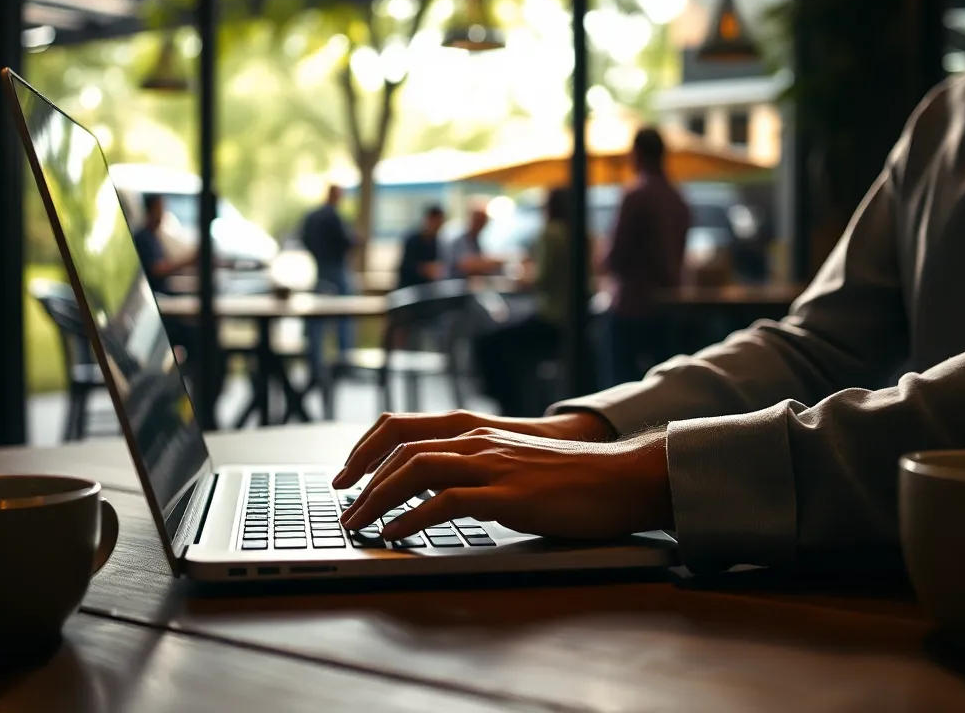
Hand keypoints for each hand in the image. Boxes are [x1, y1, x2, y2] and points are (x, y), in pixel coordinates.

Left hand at [339, 427, 673, 539]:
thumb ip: (477, 469)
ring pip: (417, 471)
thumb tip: (437, 493)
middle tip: (344, 510)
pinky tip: (396, 535)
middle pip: (402, 451)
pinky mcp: (508, 496)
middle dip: (363, 481)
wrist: (620, 478)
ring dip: (378, 500)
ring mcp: (492, 466)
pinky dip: (412, 520)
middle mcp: (478, 442)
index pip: (403, 429)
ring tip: (360, 525)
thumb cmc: (571, 478)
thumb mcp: (513, 464)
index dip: (366, 450)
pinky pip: (446, 503)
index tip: (346, 477)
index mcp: (476, 432)